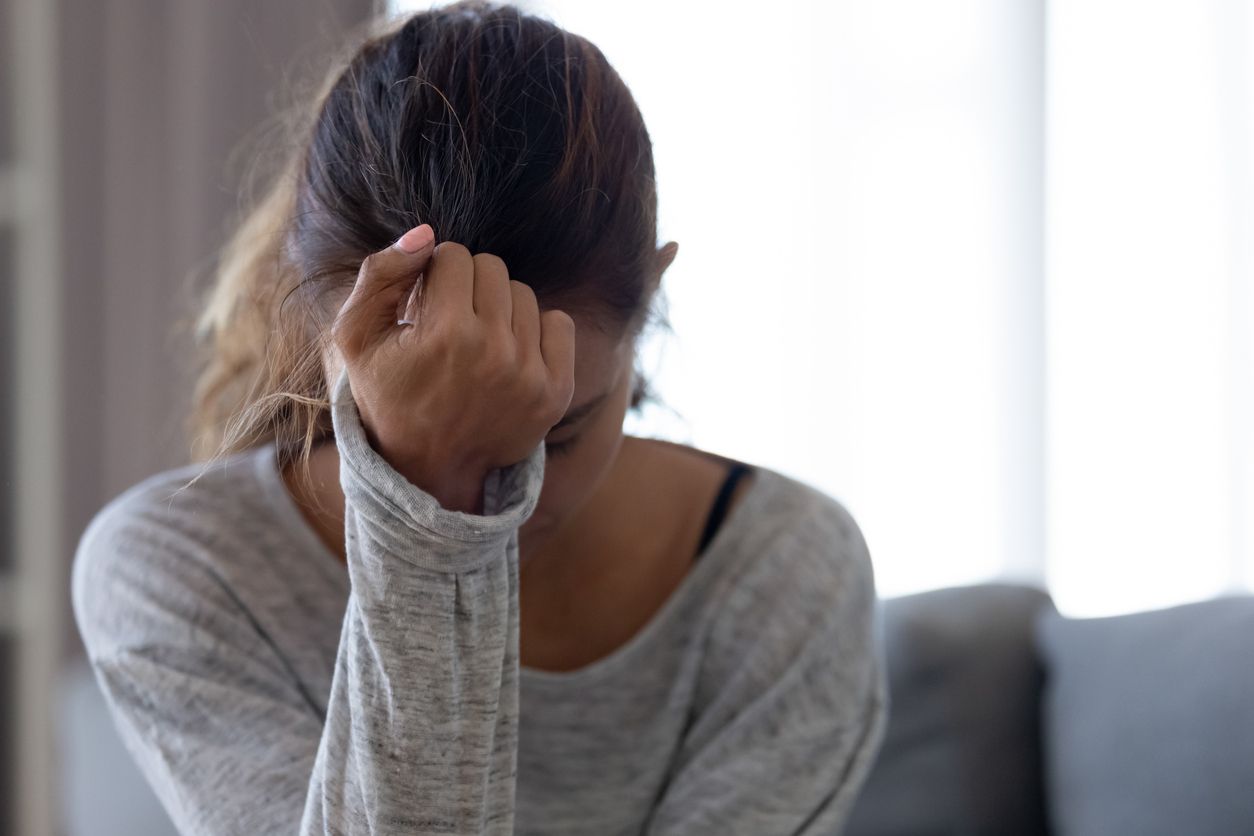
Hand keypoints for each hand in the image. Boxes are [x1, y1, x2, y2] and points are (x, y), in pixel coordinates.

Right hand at [331, 224, 574, 512]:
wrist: (429, 470)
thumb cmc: (388, 395)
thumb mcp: (357, 337)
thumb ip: (380, 275)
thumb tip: (427, 233)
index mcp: (445, 334)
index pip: (454, 255)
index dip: (435, 276)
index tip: (425, 308)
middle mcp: (494, 351)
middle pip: (492, 268)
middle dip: (467, 287)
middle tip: (450, 324)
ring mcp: (530, 374)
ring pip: (524, 294)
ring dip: (500, 308)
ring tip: (476, 342)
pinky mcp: (556, 392)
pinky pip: (560, 323)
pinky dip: (536, 330)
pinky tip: (508, 354)